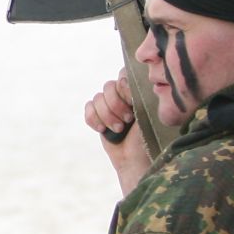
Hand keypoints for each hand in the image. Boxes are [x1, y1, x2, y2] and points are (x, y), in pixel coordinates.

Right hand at [86, 73, 152, 194]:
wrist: (134, 158)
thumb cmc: (146, 137)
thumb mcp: (144, 113)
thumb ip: (134, 94)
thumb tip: (122, 79)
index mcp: (136, 91)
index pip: (123, 74)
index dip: (123, 89)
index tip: (132, 105)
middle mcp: (121, 95)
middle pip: (108, 87)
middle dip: (116, 106)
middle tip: (127, 121)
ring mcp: (108, 105)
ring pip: (97, 99)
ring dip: (107, 116)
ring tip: (118, 129)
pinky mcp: (97, 115)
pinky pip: (88, 108)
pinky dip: (94, 119)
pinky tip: (102, 130)